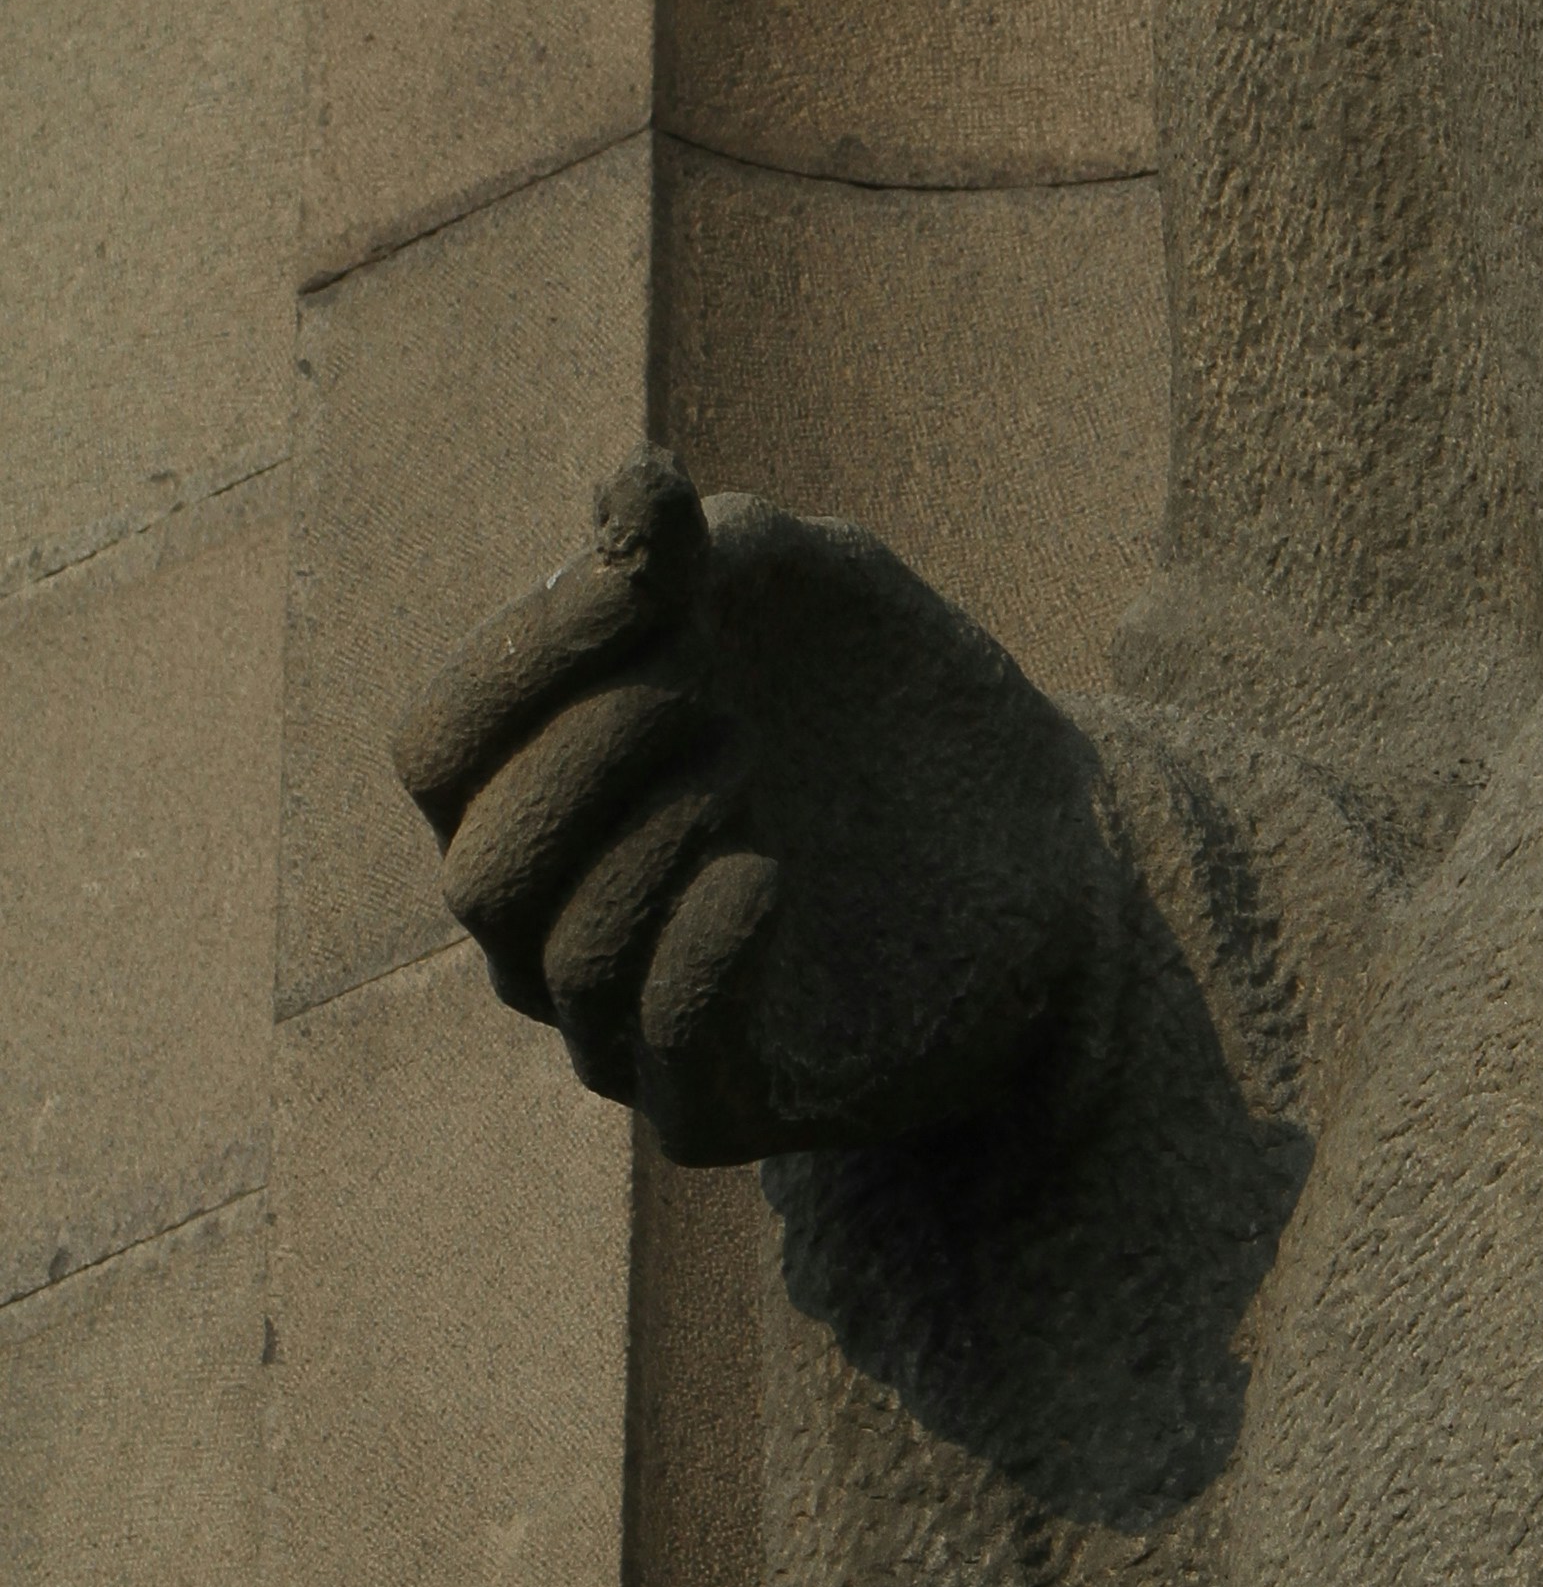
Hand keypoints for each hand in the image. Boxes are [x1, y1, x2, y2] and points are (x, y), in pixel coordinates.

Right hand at [389, 448, 1114, 1162]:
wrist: (1053, 839)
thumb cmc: (890, 702)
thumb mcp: (815, 588)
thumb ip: (707, 544)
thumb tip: (629, 486)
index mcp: (540, 789)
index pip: (444, 749)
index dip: (523, 656)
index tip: (647, 576)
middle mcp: (559, 918)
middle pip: (483, 864)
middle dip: (589, 759)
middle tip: (713, 699)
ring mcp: (631, 1022)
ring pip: (561, 958)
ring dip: (653, 843)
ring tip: (752, 770)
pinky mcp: (727, 1100)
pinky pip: (664, 1045)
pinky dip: (698, 951)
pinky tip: (766, 873)